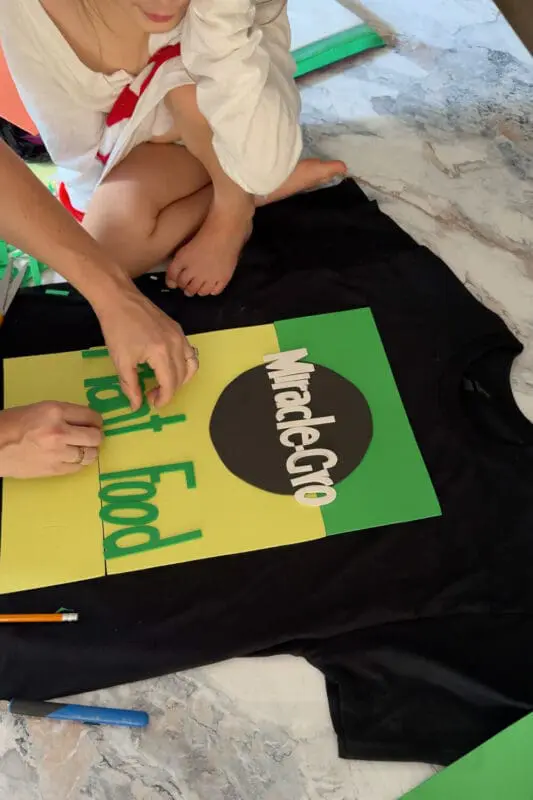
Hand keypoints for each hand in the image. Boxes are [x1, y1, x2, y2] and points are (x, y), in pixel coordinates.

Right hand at [0, 402, 102, 478]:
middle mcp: (59, 432)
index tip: (96, 423)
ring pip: (89, 454)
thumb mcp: (40, 409)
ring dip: (89, 451)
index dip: (96, 420)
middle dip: (96, 436)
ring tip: (83, 448)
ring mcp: (57, 453)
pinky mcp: (53, 470)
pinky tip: (74, 458)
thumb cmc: (13, 424)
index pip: (91, 416)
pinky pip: (78, 468)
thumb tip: (86, 420)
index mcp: (55, 412)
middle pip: (95, 437)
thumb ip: (64, 414)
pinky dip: (79, 463)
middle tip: (92, 436)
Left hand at [94, 285, 198, 409]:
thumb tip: (136, 406)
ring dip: (181, 379)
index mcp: (161, 354)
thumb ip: (131, 386)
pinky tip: (168, 366)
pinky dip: (184, 364)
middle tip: (152, 395)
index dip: (163, 399)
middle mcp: (176, 345)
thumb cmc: (116, 329)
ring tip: (165, 383)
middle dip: (169, 391)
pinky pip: (189, 352)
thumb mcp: (120, 361)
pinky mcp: (178, 329)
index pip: (171, 385)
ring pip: (191, 365)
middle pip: (182, 377)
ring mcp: (179, 335)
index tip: (151, 403)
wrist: (119, 298)